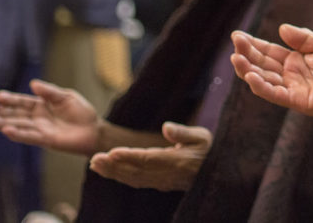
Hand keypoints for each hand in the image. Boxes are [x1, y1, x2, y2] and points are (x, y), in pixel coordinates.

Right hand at [0, 79, 100, 155]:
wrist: (93, 130)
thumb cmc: (81, 112)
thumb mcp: (66, 96)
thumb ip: (50, 92)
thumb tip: (33, 84)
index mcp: (40, 105)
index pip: (22, 101)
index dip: (10, 99)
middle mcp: (36, 118)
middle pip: (15, 114)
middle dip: (0, 111)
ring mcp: (39, 129)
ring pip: (18, 126)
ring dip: (3, 124)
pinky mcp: (45, 140)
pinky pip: (29, 136)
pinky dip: (18, 134)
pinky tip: (6, 130)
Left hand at [89, 122, 211, 191]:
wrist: (218, 174)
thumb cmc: (209, 150)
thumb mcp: (202, 136)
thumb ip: (184, 133)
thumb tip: (166, 127)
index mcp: (177, 162)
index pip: (148, 159)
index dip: (129, 156)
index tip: (112, 152)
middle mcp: (167, 175)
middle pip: (136, 172)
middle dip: (114, 166)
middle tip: (95, 159)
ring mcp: (162, 182)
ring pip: (133, 179)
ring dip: (113, 173)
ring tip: (95, 164)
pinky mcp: (159, 185)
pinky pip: (137, 182)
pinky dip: (121, 177)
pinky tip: (109, 170)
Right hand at [231, 25, 312, 142]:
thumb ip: (303, 39)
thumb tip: (281, 28)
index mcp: (296, 61)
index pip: (269, 52)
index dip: (253, 44)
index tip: (237, 35)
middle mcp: (291, 76)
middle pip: (263, 64)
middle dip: (247, 54)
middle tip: (234, 42)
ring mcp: (293, 89)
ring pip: (265, 80)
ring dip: (249, 71)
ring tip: (236, 58)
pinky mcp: (299, 101)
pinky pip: (276, 95)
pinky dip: (262, 87)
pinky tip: (252, 77)